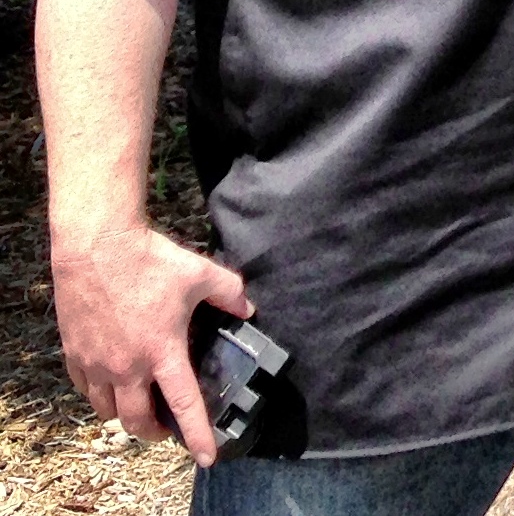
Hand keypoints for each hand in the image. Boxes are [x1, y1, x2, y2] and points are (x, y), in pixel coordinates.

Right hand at [51, 225, 249, 465]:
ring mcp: (96, 363)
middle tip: (165, 428)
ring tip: (138, 406)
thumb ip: (230, 294)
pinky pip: (85, 389)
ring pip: (107, 410)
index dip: (197, 433)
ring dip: (124, 415)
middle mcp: (127, 367)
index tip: (207, 457)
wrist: (97, 246)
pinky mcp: (74, 354)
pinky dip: (99, 396)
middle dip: (153, 432)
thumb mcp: (201, 274)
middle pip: (136, 421)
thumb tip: (248, 309)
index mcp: (162, 352)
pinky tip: (110, 384)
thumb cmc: (150, 260)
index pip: (184, 404)